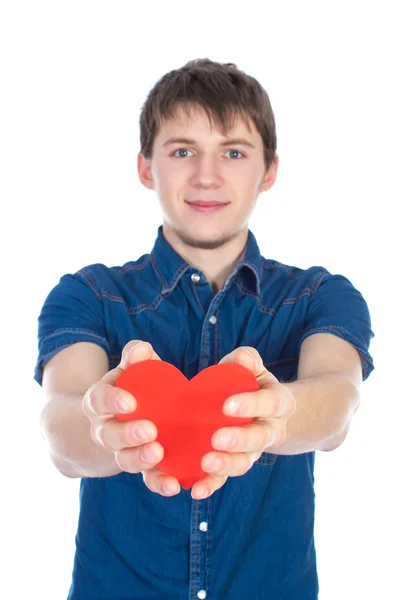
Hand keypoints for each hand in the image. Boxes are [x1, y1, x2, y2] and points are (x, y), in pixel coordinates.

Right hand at [82, 340, 180, 496]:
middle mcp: (105, 430)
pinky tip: (174, 485)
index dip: (111, 401)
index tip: (130, 402)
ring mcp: (121, 451)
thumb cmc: (130, 387)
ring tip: (159, 453)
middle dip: (127, 434)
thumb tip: (142, 349)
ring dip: (140, 458)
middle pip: (108, 435)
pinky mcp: (141, 468)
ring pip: (124, 460)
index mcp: (100, 402)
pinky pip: (146, 479)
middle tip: (149, 430)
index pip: (98, 400)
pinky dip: (158, 483)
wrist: (117, 421)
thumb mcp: (128, 370)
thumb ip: (135, 358)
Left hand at [191, 347, 296, 499]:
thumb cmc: (252, 383)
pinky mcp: (235, 463)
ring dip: (226, 466)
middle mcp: (270, 430)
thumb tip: (241, 357)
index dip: (251, 405)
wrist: (267, 412)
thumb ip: (247, 361)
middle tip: (217, 439)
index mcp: (279, 403)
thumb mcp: (254, 368)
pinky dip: (211, 485)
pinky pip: (225, 478)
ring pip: (244, 463)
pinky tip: (195, 490)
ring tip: (206, 464)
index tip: (228, 405)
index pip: (269, 403)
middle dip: (239, 441)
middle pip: (260, 439)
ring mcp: (254, 451)